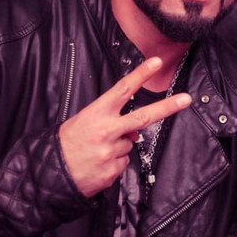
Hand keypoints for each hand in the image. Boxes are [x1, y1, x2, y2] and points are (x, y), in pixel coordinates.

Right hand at [58, 57, 190, 197]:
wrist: (50, 174)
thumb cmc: (67, 144)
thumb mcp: (83, 122)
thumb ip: (111, 121)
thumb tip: (136, 131)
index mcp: (96, 114)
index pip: (122, 90)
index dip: (140, 75)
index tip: (156, 62)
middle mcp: (106, 131)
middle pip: (143, 117)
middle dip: (167, 107)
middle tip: (186, 99)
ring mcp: (111, 151)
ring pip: (130, 144)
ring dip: (120, 146)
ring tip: (98, 151)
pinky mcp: (114, 170)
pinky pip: (124, 162)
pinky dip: (115, 162)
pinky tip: (98, 164)